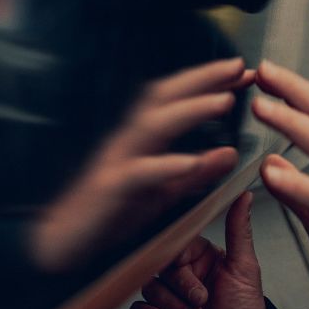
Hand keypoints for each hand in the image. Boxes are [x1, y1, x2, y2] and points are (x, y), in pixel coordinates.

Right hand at [29, 58, 253, 274]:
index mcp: (142, 139)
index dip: (209, 82)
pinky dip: (167, 165)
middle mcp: (128, 141)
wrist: (65, 241)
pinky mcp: (110, 188)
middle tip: (239, 67)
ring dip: (191, 110)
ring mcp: (117, 161)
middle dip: (203, 79)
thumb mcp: (164, 192)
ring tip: (224, 102)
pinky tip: (192, 163)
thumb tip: (231, 153)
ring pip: (153, 126)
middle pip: (164, 97)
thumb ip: (197, 172)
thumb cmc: (111, 211)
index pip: (177, 99)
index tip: (244, 71)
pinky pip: (140, 173)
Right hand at [129, 192, 267, 308]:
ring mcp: (165, 298)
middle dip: (181, 284)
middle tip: (202, 299)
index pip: (177, 241)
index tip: (186, 262)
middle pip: (159, 263)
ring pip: (149, 286)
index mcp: (198, 257)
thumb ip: (239, 230)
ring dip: (173, 304)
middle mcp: (179, 275)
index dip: (180, 253)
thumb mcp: (245, 268)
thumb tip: (243, 194)